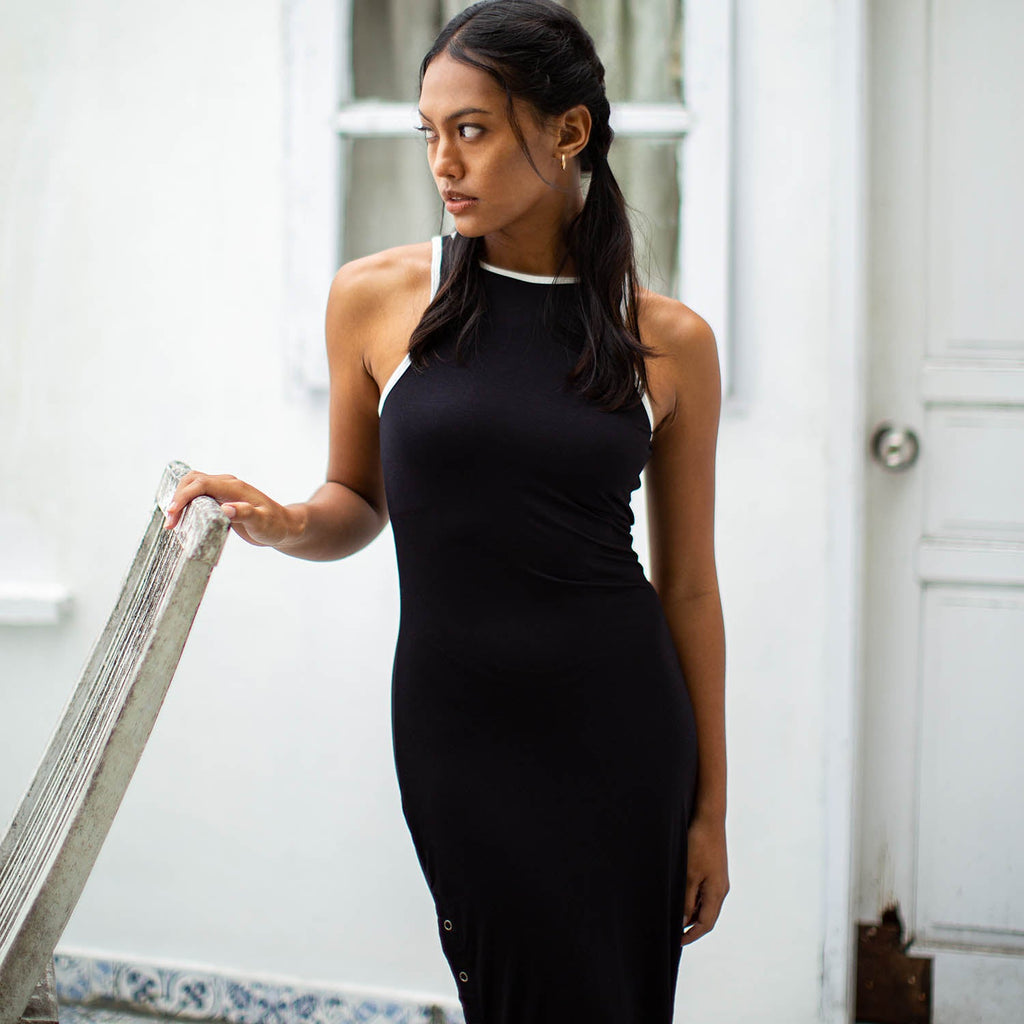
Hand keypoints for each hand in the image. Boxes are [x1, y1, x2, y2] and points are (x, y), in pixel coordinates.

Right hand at [163, 470, 301, 548]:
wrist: (284, 526)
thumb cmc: (275, 526)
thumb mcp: (263, 523)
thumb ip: (246, 514)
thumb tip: (225, 509)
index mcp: (234, 488)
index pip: (202, 484)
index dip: (184, 496)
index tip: (173, 513)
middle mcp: (227, 485)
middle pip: (192, 481)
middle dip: (177, 498)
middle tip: (170, 524)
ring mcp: (223, 490)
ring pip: (192, 485)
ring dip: (179, 499)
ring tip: (172, 522)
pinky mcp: (220, 499)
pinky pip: (197, 494)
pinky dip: (185, 502)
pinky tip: (181, 518)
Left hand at [681, 811, 728, 945]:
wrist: (709, 819)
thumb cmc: (699, 845)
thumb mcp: (688, 875)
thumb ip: (686, 900)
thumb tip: (683, 922)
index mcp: (717, 893)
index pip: (706, 923)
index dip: (692, 935)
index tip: (677, 941)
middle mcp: (721, 889)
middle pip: (707, 916)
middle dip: (691, 926)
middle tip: (672, 930)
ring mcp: (719, 879)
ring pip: (705, 904)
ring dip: (691, 911)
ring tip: (673, 913)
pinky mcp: (715, 870)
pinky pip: (705, 892)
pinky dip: (693, 898)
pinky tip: (681, 894)